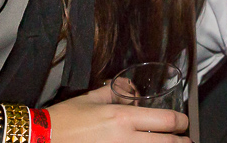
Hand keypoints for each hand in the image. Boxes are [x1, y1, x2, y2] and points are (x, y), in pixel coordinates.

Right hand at [49, 83, 190, 141]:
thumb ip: (114, 91)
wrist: (39, 140)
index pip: (166, 121)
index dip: (181, 122)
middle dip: (182, 142)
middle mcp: (124, 140)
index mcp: (122, 118)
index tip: (183, 123)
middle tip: (186, 141)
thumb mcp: (90, 99)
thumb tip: (129, 87)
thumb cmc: (63, 120)